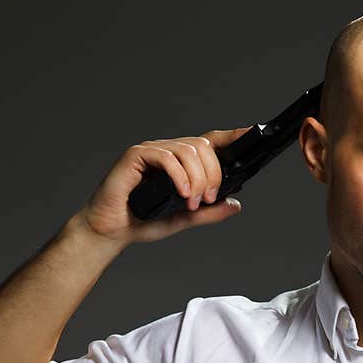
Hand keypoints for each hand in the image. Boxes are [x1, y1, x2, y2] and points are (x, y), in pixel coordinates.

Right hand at [76, 126, 251, 244]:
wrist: (111, 230)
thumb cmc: (142, 221)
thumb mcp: (184, 218)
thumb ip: (208, 212)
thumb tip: (235, 204)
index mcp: (181, 162)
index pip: (210, 142)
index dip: (232, 136)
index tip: (252, 132)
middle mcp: (169, 151)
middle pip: (204, 145)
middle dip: (213, 174)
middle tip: (206, 199)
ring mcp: (152, 151)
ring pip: (189, 150)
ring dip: (198, 178)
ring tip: (191, 202)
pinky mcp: (136, 155)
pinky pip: (167, 156)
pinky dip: (180, 176)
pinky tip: (181, 193)